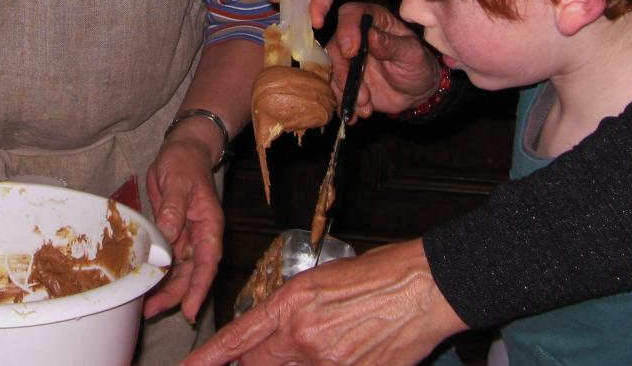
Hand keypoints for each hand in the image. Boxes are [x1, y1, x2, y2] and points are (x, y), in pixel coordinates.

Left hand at [142, 135, 223, 322]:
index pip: (207, 262)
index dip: (199, 288)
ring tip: (144, 306)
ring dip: (163, 288)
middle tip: (152, 311)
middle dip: (174, 295)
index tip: (190, 311)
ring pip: (177, 271)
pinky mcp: (171, 234)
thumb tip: (166, 236)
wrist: (182, 150)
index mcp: (208, 226)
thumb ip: (173, 210)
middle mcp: (199, 237)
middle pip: (190, 273)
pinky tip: (142, 284)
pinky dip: (156, 272)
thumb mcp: (178, 183)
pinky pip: (165, 259)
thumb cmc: (185, 163)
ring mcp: (185, 237)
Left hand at [181, 239, 465, 365]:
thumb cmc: (377, 274)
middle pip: (257, 365)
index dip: (208, 359)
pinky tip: (341, 351)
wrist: (422, 287)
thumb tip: (275, 334)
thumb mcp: (319, 281)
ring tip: (319, 343)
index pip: (236, 340)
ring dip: (292, 365)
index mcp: (290, 306)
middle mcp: (303, 340)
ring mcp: (329, 364)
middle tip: (263, 355)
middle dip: (253, 364)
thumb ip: (290, 310)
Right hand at [327, 2, 441, 118]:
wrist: (416, 92)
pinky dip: (343, 105)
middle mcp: (354, 36)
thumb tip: (372, 35)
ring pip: (331, 71)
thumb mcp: (412, 55)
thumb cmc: (417, 65)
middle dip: (345, 74)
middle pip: (335, 46)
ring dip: (345, 92)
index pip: (350, 14)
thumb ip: (392, 45)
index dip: (346, 30)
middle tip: (363, 94)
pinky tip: (355, 116)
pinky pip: (334, 90)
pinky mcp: (343, 79)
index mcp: (372, 21)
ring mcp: (346, 59)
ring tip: (365, 107)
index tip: (351, 53)